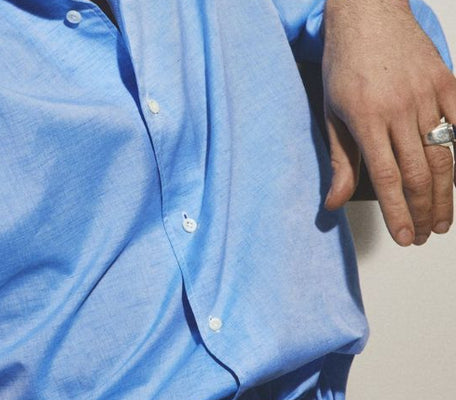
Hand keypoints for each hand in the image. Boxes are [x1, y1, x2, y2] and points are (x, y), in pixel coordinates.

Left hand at [322, 0, 455, 245]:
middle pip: (419, 173)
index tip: (405, 237)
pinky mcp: (447, 82)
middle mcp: (399, 110)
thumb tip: (332, 203)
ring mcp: (427, 95)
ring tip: (442, 220)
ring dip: (445, 194)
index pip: (387, 178)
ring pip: (444, 155)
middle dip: (423, 211)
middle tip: (425, 234)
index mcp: (366, 120)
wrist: (367, 15)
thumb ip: (339, 160)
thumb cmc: (345, 63)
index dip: (398, 212)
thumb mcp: (331, 113)